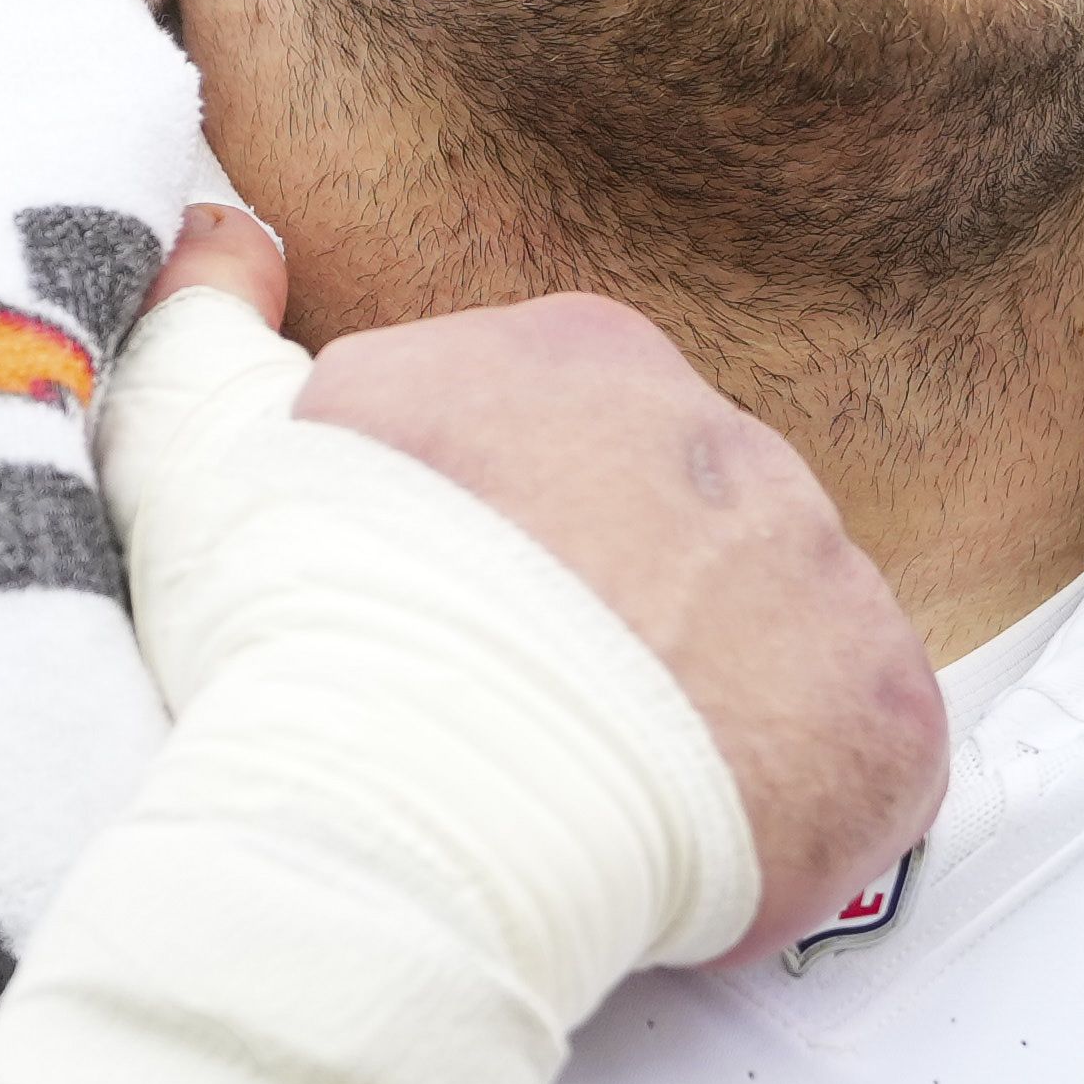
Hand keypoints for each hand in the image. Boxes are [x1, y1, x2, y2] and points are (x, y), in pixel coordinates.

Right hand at [160, 208, 939, 949]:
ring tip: (603, 800)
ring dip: (710, 712)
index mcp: (582, 357)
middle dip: (618, 626)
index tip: (448, 633)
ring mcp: (826, 572)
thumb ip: (209, 319)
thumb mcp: (195, 445)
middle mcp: (731, 440)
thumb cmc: (303, 640)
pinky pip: (858, 759)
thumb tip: (223, 233)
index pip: (566, 444)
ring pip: (774, 642)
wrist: (420, 806)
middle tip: (526, 726)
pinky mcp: (888, 712)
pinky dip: (795, 812)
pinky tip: (694, 849)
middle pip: (679, 539)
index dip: (501, 557)